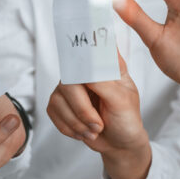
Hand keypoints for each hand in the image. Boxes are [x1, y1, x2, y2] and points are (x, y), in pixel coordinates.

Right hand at [46, 53, 150, 178]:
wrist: (119, 143)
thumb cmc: (126, 119)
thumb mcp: (121, 101)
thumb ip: (103, 83)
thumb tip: (84, 71)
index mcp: (108, 66)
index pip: (93, 46)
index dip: (84, 41)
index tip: (81, 35)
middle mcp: (87, 73)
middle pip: (69, 81)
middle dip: (82, 109)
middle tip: (98, 125)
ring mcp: (72, 87)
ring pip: (59, 99)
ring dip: (77, 122)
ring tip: (95, 129)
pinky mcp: (60, 103)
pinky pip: (53, 112)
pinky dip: (69, 127)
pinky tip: (84, 131)